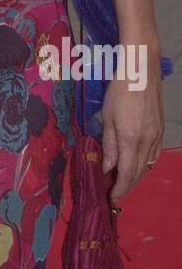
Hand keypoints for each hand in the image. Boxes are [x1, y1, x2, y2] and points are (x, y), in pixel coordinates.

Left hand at [100, 48, 164, 199]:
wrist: (142, 71)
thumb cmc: (119, 90)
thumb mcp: (107, 117)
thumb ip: (109, 145)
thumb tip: (108, 168)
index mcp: (131, 139)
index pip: (127, 174)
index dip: (120, 189)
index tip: (111, 198)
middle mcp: (147, 141)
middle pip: (139, 173)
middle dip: (127, 186)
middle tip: (115, 191)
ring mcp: (157, 136)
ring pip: (149, 165)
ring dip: (137, 176)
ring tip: (124, 180)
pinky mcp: (162, 130)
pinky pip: (155, 155)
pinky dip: (146, 164)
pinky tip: (139, 164)